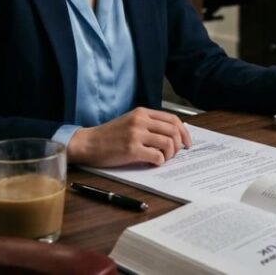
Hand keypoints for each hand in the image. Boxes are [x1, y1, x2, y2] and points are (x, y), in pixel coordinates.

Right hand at [67, 107, 192, 166]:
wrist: (88, 143)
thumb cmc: (109, 135)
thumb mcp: (130, 121)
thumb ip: (149, 124)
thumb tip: (172, 135)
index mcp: (142, 113)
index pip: (172, 119)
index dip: (184, 132)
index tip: (187, 142)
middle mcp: (140, 121)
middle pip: (173, 131)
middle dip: (179, 145)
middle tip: (176, 154)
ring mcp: (136, 135)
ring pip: (168, 144)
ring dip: (170, 155)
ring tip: (162, 158)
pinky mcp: (131, 150)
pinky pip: (157, 156)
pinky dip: (160, 161)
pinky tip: (153, 162)